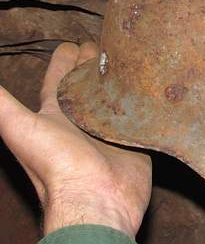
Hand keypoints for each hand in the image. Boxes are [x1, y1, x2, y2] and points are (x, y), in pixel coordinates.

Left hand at [0, 42, 151, 237]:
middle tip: (104, 46)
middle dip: (93, 65)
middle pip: (88, 86)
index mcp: (56, 117)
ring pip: (116, 98)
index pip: (58, 81)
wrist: (96, 199)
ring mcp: (110, 131)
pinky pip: (139, 116)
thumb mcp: (21, 128)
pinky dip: (143, 103)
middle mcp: (82, 122)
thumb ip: (2, 104)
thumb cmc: (57, 166)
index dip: (64, 62)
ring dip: (119, 81)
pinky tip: (150, 89)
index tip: (73, 43)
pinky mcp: (134, 140)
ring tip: (129, 61)